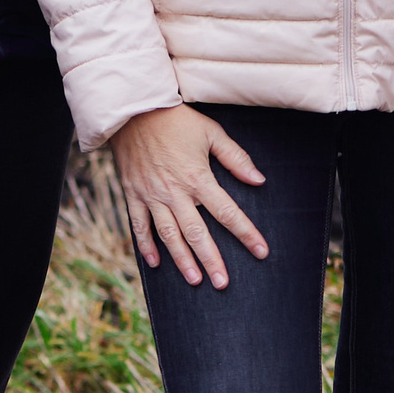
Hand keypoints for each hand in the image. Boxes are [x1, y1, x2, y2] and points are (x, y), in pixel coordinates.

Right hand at [109, 104, 267, 288]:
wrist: (134, 109)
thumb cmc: (176, 120)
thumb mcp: (211, 132)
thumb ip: (236, 158)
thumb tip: (259, 180)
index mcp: (197, 177)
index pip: (227, 212)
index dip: (246, 233)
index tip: (261, 251)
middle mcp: (175, 192)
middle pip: (197, 233)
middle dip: (212, 260)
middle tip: (223, 283)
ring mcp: (152, 195)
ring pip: (169, 235)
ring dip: (182, 260)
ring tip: (195, 280)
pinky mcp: (133, 194)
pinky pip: (139, 225)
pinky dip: (146, 245)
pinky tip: (156, 263)